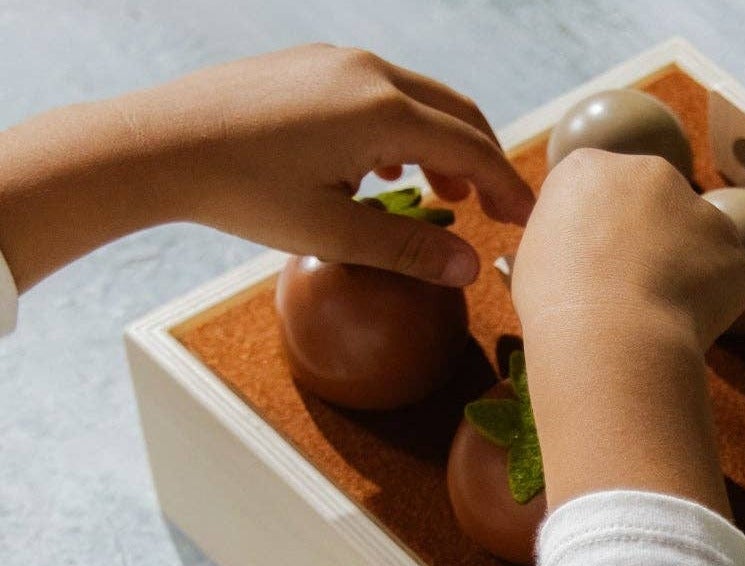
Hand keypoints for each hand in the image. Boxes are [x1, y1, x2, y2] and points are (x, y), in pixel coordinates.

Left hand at [0, 45, 532, 293]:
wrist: (160, 144)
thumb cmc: (243, 191)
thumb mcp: (335, 232)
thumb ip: (410, 249)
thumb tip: (470, 267)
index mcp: (382, 112)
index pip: (472, 149)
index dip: (508, 188)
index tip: (527, 221)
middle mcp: (368, 72)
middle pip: (456, 113)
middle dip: (484, 162)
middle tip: (498, 211)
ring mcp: (336, 62)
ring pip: (418, 100)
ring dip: (443, 146)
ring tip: (443, 196)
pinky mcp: (309, 65)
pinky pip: (379, 92)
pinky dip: (404, 130)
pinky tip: (385, 169)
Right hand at [510, 149, 744, 517]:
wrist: (610, 336)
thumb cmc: (557, 307)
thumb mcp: (534, 259)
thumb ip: (561, 240)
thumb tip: (568, 252)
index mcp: (589, 168)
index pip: (605, 196)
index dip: (606, 241)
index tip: (600, 275)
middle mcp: (647, 171)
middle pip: (657, 207)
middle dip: (653, 247)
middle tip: (635, 298)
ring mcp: (696, 205)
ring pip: (697, 241)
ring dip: (686, 272)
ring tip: (658, 316)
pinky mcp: (732, 245)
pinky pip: (726, 276)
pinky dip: (714, 302)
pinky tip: (684, 323)